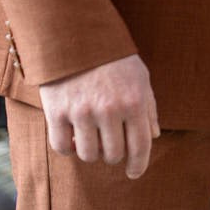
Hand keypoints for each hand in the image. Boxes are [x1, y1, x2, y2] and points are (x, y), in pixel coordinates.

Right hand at [38, 54, 159, 178]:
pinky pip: (62, 148)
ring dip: (91, 152)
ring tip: (91, 139)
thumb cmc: (112, 59)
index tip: (134, 173)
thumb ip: (148, 108)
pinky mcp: (56, 113)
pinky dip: (68, 148)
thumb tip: (153, 136)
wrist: (74, 36)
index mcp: (134, 102)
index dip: (138, 165)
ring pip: (88, 155)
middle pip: (113, 155)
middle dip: (114, 156)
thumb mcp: (140, 78)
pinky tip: (73, 138)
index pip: (140, 146)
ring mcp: (82, 113)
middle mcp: (109, 110)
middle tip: (110, 146)